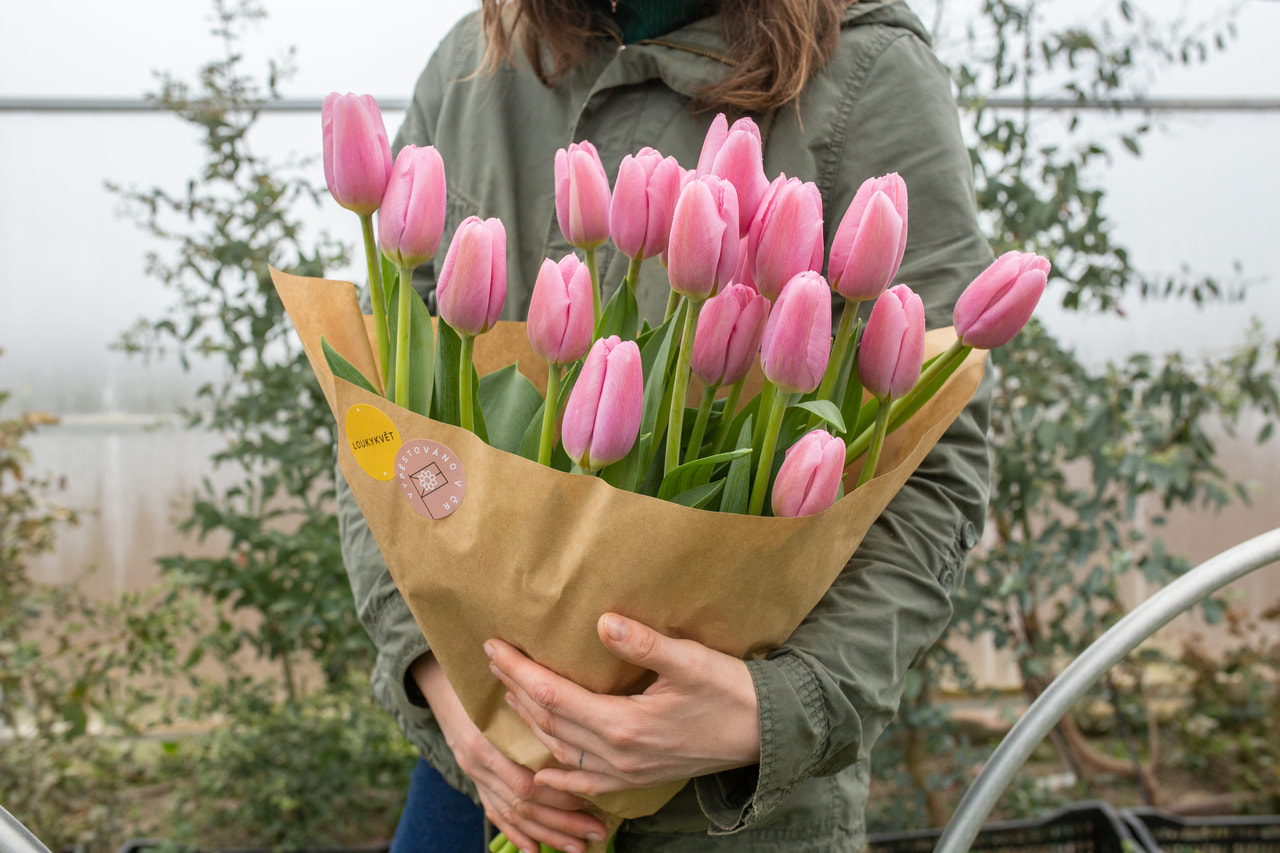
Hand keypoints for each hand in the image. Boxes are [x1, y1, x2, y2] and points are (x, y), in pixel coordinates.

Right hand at [411, 654, 607, 852]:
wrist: (438, 678)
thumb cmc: (479, 675)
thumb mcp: (502, 685)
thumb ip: (531, 702)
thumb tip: (577, 711)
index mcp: (485, 743)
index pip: (526, 784)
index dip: (559, 797)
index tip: (593, 802)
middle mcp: (478, 764)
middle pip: (523, 805)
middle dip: (562, 822)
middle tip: (597, 833)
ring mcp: (474, 775)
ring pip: (512, 814)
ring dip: (546, 833)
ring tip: (578, 847)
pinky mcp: (474, 779)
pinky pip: (494, 812)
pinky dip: (514, 832)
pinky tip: (534, 849)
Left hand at [485, 613, 759, 797]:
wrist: (768, 734)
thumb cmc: (732, 691)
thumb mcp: (691, 661)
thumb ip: (645, 645)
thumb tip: (603, 622)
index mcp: (623, 725)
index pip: (552, 695)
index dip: (518, 670)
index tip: (493, 646)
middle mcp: (617, 755)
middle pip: (549, 721)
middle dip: (516, 690)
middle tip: (492, 661)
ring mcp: (627, 772)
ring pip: (562, 749)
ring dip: (532, 723)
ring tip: (509, 695)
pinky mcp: (639, 778)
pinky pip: (587, 783)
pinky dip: (559, 777)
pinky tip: (542, 774)